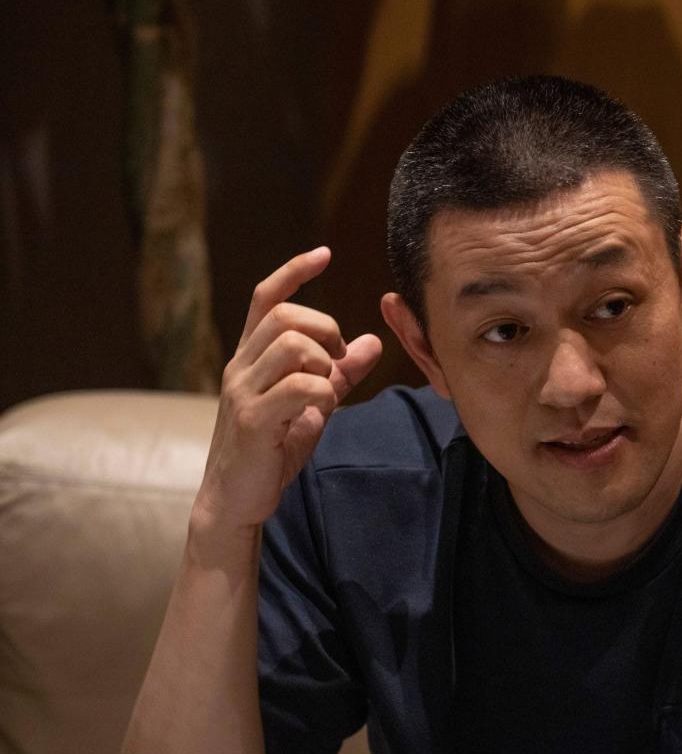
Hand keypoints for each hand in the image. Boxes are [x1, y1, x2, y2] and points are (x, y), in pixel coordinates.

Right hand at [194, 247, 382, 532]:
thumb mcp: (314, 406)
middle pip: (285, 316)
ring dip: (324, 362)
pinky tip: (321, 411)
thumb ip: (340, 374)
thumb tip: (373, 341)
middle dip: (325, 328)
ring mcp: (242, 392)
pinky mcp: (252, 420)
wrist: (236, 500)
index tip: (325, 253)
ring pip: (291, 345)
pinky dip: (323, 392)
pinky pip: (299, 387)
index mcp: (250, 357)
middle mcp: (240, 367)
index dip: (294, 271)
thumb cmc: (272, 450)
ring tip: (327, 388)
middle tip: (338, 360)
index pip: (267, 298)